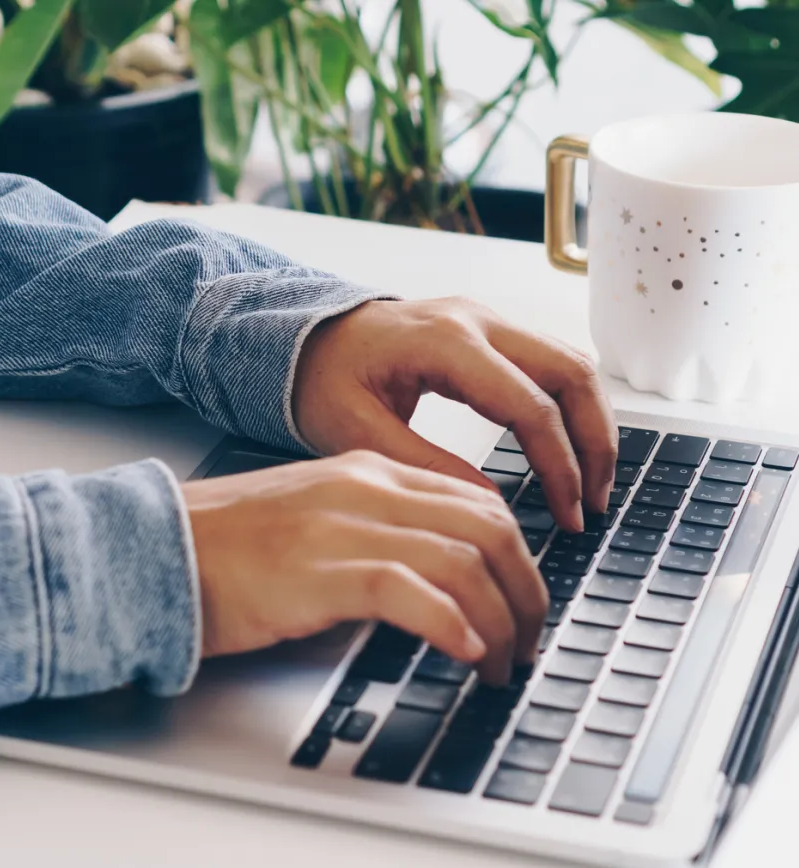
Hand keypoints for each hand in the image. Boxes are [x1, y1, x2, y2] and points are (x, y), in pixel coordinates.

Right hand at [181, 450, 547, 684]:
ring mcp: (343, 527)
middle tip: (529, 642)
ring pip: (464, 562)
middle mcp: (366, 490)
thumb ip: (376, 536)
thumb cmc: (228, 549)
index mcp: (369, 474)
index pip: (478, 504)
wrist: (154, 549)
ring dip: (500, 622)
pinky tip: (465, 655)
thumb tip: (436, 583)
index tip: (524, 602)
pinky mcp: (319, 572)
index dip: (520, 559)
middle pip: (489, 529)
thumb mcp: (316, 523)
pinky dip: (452, 626)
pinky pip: (412, 592)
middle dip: (527, 593)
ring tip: (503, 665)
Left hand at [293, 297, 617, 532]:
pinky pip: (549, 365)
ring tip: (591, 484)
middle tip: (596, 503)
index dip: (560, 466)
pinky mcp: (488, 333)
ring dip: (591, 423)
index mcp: (445, 342)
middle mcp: (477, 320)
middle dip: (596, 442)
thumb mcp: (356, 432)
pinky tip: (567, 450)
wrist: (302, 340)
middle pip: (573, 372)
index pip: (531, 404)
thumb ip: (424, 465)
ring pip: (572, 364)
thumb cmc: (319, 380)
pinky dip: (569, 408)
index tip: (569, 516)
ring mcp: (487, 321)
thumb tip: (491, 506)